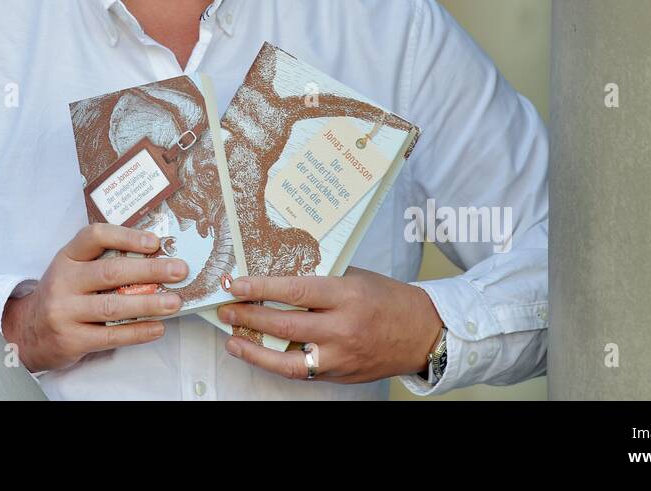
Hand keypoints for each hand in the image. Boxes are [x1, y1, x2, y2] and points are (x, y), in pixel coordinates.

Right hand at [1, 223, 188, 372]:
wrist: (28, 332)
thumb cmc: (63, 295)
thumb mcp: (73, 270)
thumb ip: (102, 262)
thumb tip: (154, 257)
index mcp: (66, 258)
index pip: (95, 236)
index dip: (126, 236)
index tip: (155, 242)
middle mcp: (63, 282)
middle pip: (111, 272)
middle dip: (151, 270)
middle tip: (179, 271)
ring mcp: (65, 312)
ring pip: (114, 306)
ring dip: (149, 303)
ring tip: (174, 302)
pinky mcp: (71, 339)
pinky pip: (111, 335)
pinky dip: (138, 332)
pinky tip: (157, 327)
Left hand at [216, 266, 443, 383]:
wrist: (424, 332)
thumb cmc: (388, 299)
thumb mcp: (356, 277)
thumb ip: (320, 278)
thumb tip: (276, 275)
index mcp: (347, 295)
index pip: (295, 291)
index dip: (260, 288)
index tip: (236, 285)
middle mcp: (343, 328)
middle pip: (286, 326)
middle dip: (249, 317)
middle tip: (226, 309)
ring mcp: (342, 356)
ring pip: (289, 361)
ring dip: (255, 351)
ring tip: (233, 340)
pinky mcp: (341, 375)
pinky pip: (303, 372)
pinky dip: (278, 364)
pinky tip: (260, 355)